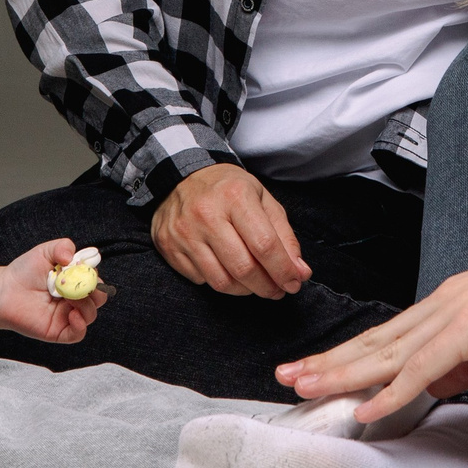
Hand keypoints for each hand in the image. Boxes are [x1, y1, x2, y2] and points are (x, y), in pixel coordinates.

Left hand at [0, 237, 108, 343]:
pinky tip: (72, 315)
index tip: (85, 270)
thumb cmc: (24, 272)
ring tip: (68, 297)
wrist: (3, 291)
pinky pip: (77, 334)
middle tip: (81, 285)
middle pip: (98, 299)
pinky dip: (80, 325)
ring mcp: (67, 316)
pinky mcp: (58, 331)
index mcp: (74, 281)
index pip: (95, 281)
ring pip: (90, 315)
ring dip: (85, 305)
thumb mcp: (44, 252)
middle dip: (95, 291)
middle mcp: (74, 299)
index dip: (94, 276)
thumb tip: (73, 257)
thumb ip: (62, 246)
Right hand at [151, 162, 311, 297]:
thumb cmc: (229, 189)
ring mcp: (184, 233)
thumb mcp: (263, 200)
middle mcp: (206, 214)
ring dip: (245, 290)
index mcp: (235, 196)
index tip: (294, 283)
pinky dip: (220, 282)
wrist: (181, 177)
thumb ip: (284, 236)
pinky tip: (228, 271)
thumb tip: (299, 272)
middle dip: (267, 287)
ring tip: (256, 284)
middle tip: (278, 290)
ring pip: (221, 281)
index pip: (264, 245)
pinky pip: (201, 280)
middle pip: (243, 268)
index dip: (283, 271)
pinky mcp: (168, 247)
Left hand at [277, 191, 467, 420]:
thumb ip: (461, 357)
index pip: (383, 336)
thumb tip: (432, 384)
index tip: (312, 370)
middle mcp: (440, 305)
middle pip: (373, 340)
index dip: (345, 355)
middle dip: (327, 361)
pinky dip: (392, 391)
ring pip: (387, 353)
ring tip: (306, 386)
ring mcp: (454, 314)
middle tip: (286, 377)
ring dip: (343, 373)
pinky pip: (424, 366)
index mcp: (444, 306)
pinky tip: (367, 407)